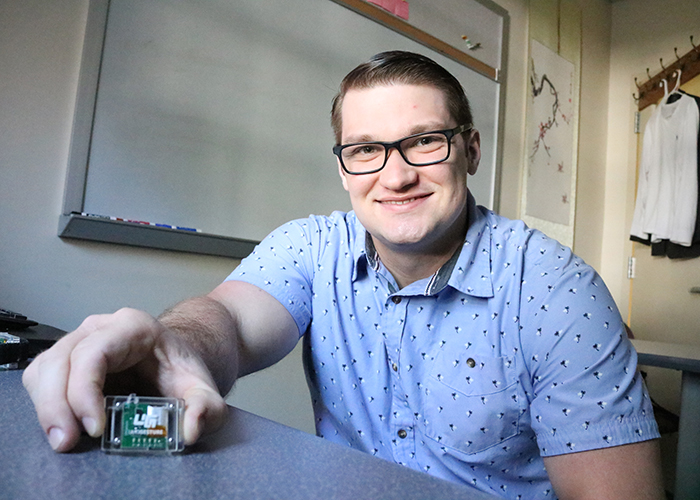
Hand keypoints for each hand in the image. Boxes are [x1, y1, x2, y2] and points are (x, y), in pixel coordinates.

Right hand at [22, 307, 227, 451]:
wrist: (174, 361)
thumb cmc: (180, 370)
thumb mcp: (204, 389)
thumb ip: (208, 408)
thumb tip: (192, 428)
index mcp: (134, 327)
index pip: (95, 352)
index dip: (85, 389)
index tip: (95, 427)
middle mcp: (102, 327)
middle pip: (62, 359)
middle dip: (58, 404)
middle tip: (68, 440)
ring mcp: (80, 340)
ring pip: (46, 368)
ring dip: (47, 405)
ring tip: (64, 438)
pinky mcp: (67, 360)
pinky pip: (42, 378)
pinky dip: (45, 403)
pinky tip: (63, 424)